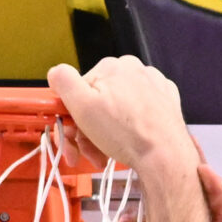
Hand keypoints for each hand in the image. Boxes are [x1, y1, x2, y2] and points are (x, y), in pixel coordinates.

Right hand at [50, 55, 192, 174]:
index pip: (79, 91)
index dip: (72, 119)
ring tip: (109, 152)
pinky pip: (140, 111)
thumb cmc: (125, 133)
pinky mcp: (165, 99)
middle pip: (99, 100)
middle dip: (89, 130)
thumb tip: (55, 72)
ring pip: (119, 107)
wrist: (165, 154)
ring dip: (108, 132)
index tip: (73, 140)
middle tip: (90, 153)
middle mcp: (133, 69)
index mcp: (110, 67)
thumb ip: (64, 83)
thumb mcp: (82, 107)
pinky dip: (131, 126)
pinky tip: (131, 141)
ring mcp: (152, 83)